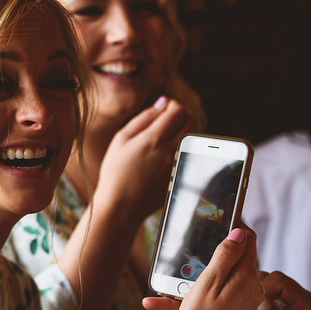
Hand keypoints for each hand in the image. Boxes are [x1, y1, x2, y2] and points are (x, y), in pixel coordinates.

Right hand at [95, 97, 195, 221]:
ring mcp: (178, 164)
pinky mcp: (181, 175)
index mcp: (154, 139)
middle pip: (192, 120)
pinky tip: (172, 149)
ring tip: (171, 133)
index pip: (178, 110)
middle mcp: (170, 151)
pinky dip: (186, 145)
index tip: (163, 108)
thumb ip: (143, 118)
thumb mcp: (121, 139)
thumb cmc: (115, 172)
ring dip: (187, 129)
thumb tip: (162, 103)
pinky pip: (191, 153)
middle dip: (183, 114)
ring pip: (195, 137)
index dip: (172, 104)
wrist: (121, 206)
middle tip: (169, 118)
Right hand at [143, 227, 262, 309]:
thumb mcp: (208, 283)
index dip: (232, 228)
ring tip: (166, 287)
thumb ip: (226, 256)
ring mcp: (243, 300)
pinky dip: (193, 295)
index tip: (212, 223)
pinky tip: (161, 303)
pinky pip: (214, 295)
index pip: (248, 239)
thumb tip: (240, 232)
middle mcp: (250, 287)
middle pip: (234, 257)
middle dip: (211, 253)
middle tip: (186, 256)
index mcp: (246, 276)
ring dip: (195, 278)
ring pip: (221, 277)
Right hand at [257, 271, 310, 309]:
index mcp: (307, 304)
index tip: (247, 306)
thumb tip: (258, 299)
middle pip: (271, 281)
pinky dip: (252, 309)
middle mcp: (300, 300)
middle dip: (255, 294)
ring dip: (252, 302)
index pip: (280, 281)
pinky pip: (262, 301)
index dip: (261, 288)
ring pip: (264, 290)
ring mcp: (290, 306)